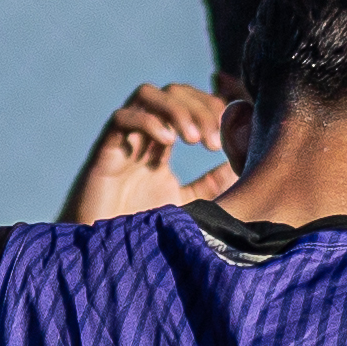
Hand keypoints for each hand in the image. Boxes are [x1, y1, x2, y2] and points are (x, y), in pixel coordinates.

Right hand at [66, 81, 236, 224]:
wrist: (105, 254)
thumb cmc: (142, 229)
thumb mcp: (190, 202)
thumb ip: (213, 182)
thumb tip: (242, 163)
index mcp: (161, 141)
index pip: (191, 101)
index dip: (215, 106)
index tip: (232, 132)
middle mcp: (142, 133)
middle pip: (174, 91)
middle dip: (200, 108)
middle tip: (214, 143)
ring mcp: (122, 139)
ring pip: (148, 93)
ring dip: (177, 109)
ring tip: (194, 141)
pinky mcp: (103, 152)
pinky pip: (122, 118)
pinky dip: (149, 123)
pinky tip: (169, 144)